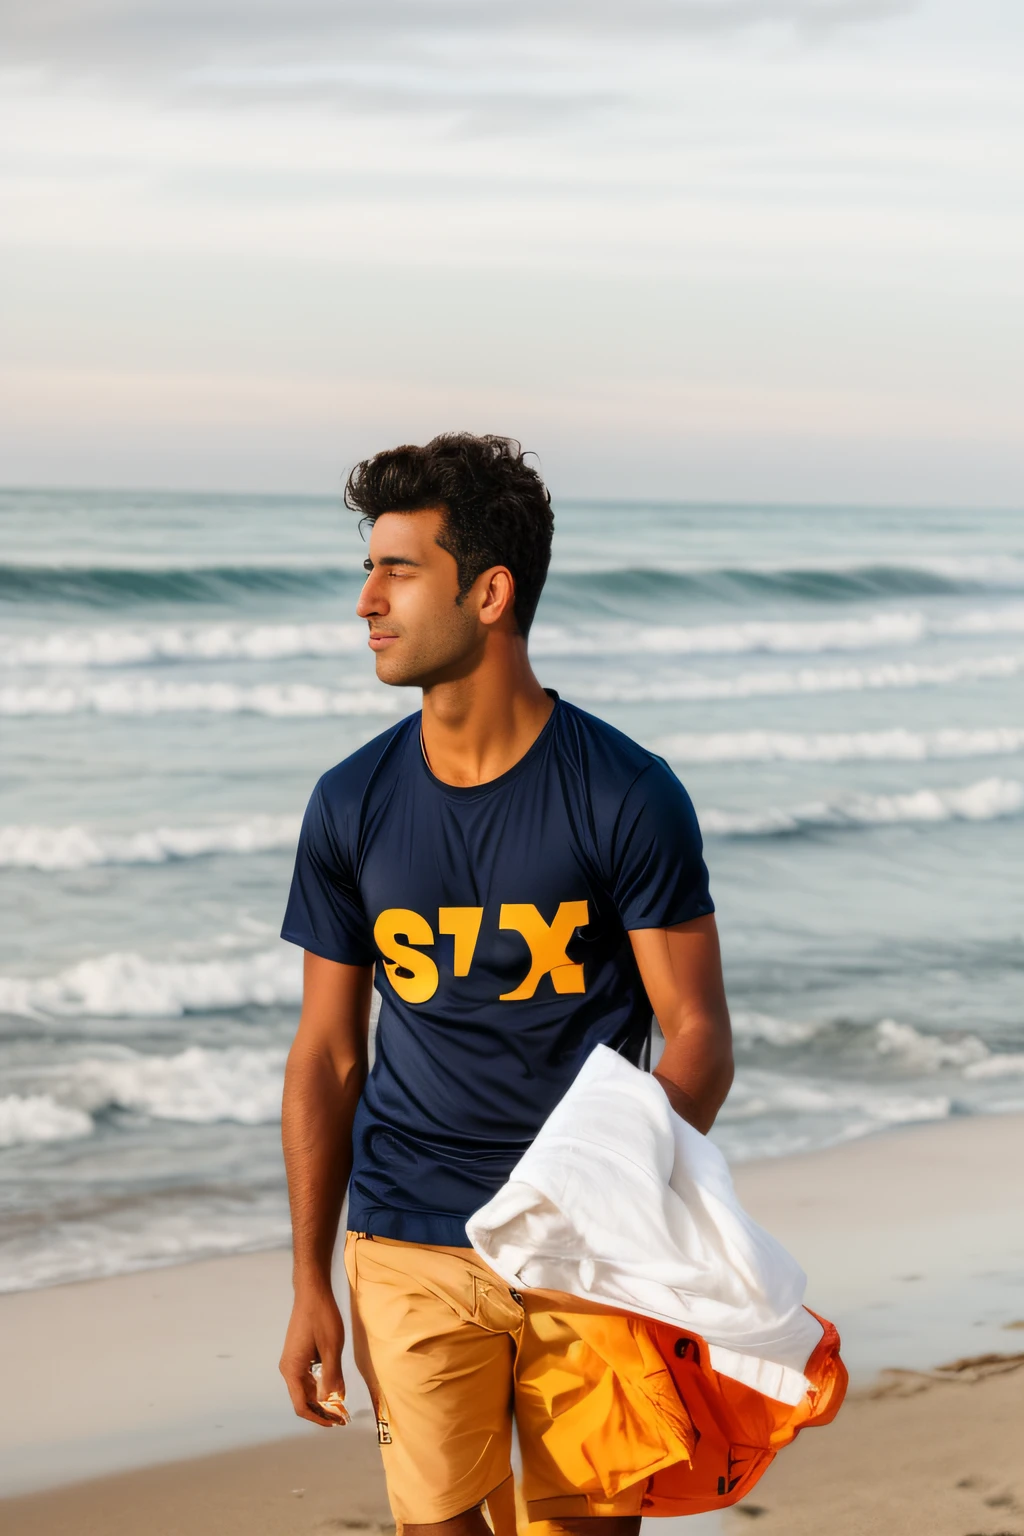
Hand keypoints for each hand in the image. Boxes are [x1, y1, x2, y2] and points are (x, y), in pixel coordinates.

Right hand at [279, 1283, 346, 1426]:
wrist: (312, 1292)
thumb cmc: (322, 1318)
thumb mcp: (332, 1349)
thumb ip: (332, 1377)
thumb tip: (335, 1401)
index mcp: (292, 1370)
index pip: (301, 1405)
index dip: (318, 1418)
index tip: (335, 1424)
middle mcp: (288, 1368)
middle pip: (303, 1398)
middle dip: (322, 1410)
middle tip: (343, 1416)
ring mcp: (292, 1360)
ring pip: (306, 1388)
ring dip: (322, 1398)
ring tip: (341, 1404)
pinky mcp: (298, 1353)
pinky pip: (307, 1377)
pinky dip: (320, 1385)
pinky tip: (334, 1385)